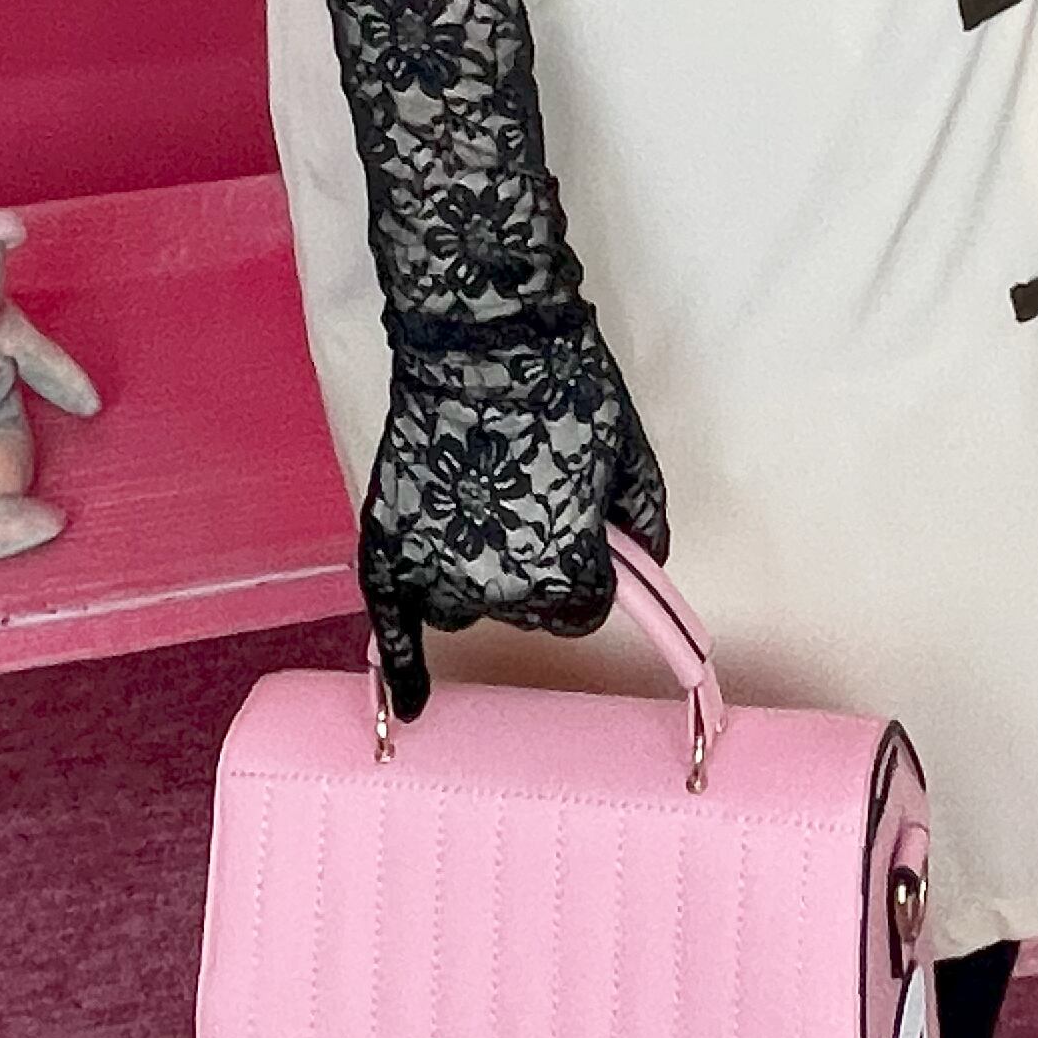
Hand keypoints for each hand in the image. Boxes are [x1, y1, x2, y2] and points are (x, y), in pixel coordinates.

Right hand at [356, 300, 669, 722]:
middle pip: (529, 611)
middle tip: (537, 503)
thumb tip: (648, 559)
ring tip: (486, 516)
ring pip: (469, 609)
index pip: (586, 610)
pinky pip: (391, 621)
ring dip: (483, 579)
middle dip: (543, 570)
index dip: (595, 571)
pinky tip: (407, 702)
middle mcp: (499, 589)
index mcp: (564, 572)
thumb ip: (645, 521)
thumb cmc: (568, 388)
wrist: (482, 335)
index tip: (590, 535)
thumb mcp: (631, 454)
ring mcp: (437, 569)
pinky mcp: (389, 543)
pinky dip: (400, 663)